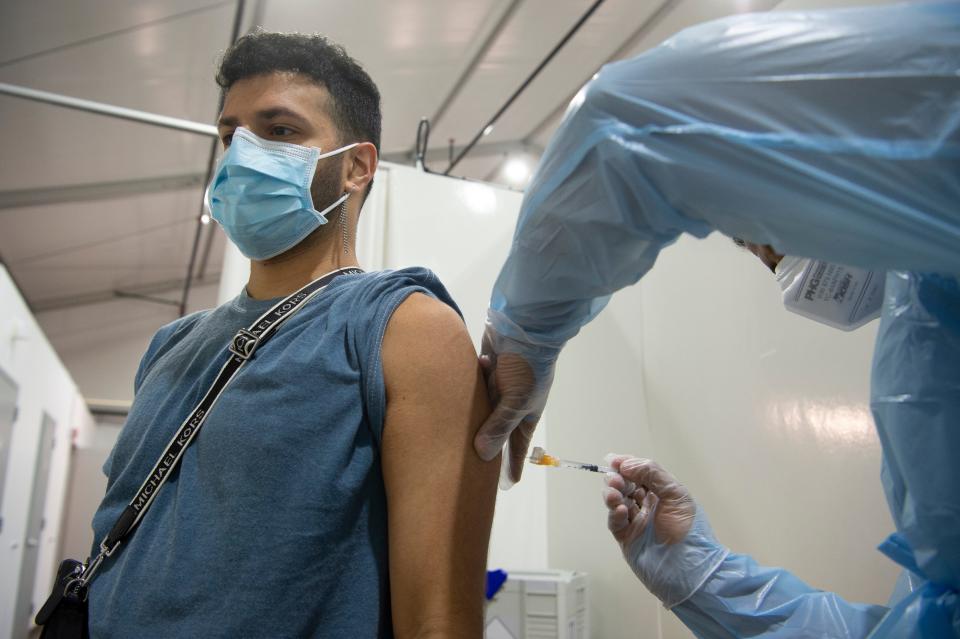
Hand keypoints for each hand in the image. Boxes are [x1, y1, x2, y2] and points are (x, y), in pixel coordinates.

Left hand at [473, 314, 559, 485]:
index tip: (509, 483)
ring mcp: (499, 384)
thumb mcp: (515, 401)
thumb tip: (483, 456)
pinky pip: (473, 385)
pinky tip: (455, 395)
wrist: (523, 324)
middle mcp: (513, 400)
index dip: (515, 463)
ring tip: (457, 438)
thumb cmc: (525, 365)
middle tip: (478, 466)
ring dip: (473, 418)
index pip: (520, 445)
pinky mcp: (486, 368)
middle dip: (490, 445)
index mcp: (527, 411)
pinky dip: (468, 389)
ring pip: (483, 408)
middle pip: (499, 428)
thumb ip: (498, 428)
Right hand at [602, 455, 728, 607]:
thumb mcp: (677, 495)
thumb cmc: (690, 531)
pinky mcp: (627, 539)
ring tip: (614, 494)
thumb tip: (625, 464)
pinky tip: (620, 511)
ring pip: (617, 502)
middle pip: (625, 485)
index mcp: (662, 493)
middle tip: (615, 480)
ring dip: (612, 494)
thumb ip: (653, 474)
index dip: (627, 464)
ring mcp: (636, 522)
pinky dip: (615, 514)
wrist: (692, 571)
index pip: (640, 473)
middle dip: (617, 479)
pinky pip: (615, 523)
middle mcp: (648, 505)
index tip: (614, 460)